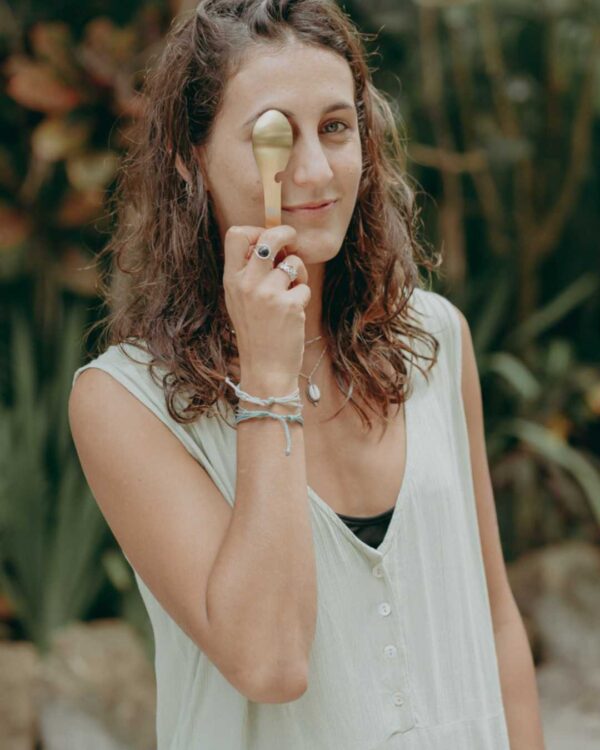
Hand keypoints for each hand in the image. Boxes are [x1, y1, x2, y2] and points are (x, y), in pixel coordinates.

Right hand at [222, 225, 310, 384]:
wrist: (264, 367)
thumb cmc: (256, 331)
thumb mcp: (240, 300)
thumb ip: (248, 272)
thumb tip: (271, 242)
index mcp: (231, 279)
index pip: (236, 235)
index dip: (256, 231)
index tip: (267, 240)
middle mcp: (247, 284)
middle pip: (268, 238)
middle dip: (285, 234)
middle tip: (292, 240)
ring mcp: (268, 294)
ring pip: (293, 262)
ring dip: (298, 273)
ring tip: (291, 289)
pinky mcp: (289, 305)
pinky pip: (303, 286)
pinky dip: (302, 296)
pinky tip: (293, 311)